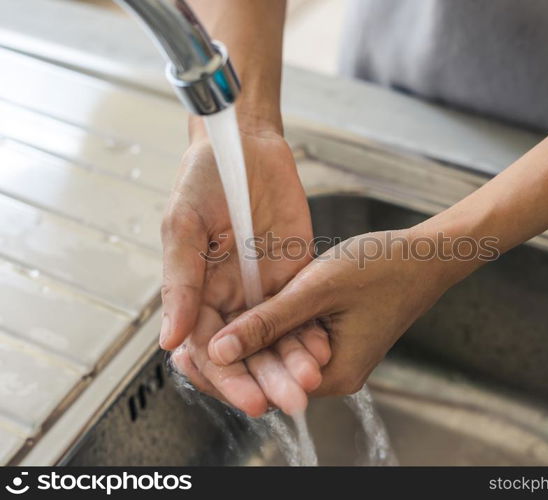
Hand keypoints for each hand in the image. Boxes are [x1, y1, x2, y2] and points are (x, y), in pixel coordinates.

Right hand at [161, 119, 329, 415]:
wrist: (247, 143)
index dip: (229, 378)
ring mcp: (264, 287)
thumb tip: (170, 341)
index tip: (251, 400)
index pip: (211, 349)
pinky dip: (312, 332)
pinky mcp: (294, 273)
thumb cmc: (204, 178)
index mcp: (197, 293)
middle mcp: (231, 297)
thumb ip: (180, 283)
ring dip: (292, 364)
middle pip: (248, 352)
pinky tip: (324, 351)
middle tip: (290, 402)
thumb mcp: (183, 226)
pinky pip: (303, 311)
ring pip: (278, 338)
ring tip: (312, 385)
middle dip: (267, 380)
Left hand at [206, 230, 457, 394]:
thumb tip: (219, 351)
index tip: (183, 355)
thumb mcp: (318, 291)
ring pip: (276, 358)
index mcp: (331, 376)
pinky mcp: (335, 340)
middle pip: (266, 376)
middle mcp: (331, 376)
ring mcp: (334, 359)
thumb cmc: (383, 268)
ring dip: (243, 344)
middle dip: (226, 361)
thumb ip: (268, 323)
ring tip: (201, 330)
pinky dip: (266, 331)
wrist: (428, 255)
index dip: (219, 374)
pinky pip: (291, 342)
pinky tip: (239, 316)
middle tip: (182, 345)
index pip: (261, 389)